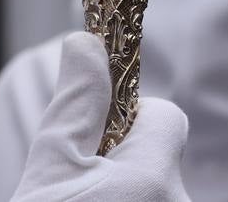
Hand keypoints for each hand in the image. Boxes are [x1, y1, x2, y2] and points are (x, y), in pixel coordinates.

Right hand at [9, 32, 190, 201]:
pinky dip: (129, 201)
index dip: (128, 116)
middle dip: (121, 153)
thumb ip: (76, 102)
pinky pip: (151, 201)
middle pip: (157, 151)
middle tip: (78, 177)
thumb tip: (88, 41)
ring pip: (154, 182)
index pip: (165, 116)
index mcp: (153, 176)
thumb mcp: (50, 162)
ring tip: (82, 200)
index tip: (93, 137)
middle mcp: (176, 201)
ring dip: (125, 184)